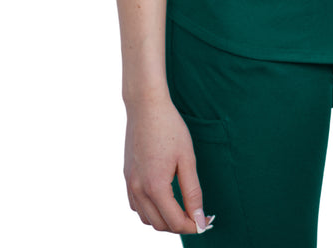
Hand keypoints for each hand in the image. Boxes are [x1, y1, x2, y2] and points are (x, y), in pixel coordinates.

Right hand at [123, 92, 214, 233]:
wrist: (146, 106)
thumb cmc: (169, 128)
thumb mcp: (187, 159)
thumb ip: (193, 192)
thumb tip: (199, 218)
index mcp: (155, 186)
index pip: (175, 222)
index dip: (193, 226)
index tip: (205, 221)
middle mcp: (139, 190)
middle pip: (160, 224)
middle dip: (179, 225)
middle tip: (197, 215)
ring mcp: (130, 184)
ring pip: (146, 218)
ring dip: (164, 220)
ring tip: (181, 208)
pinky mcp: (127, 176)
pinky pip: (136, 205)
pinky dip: (150, 210)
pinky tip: (162, 198)